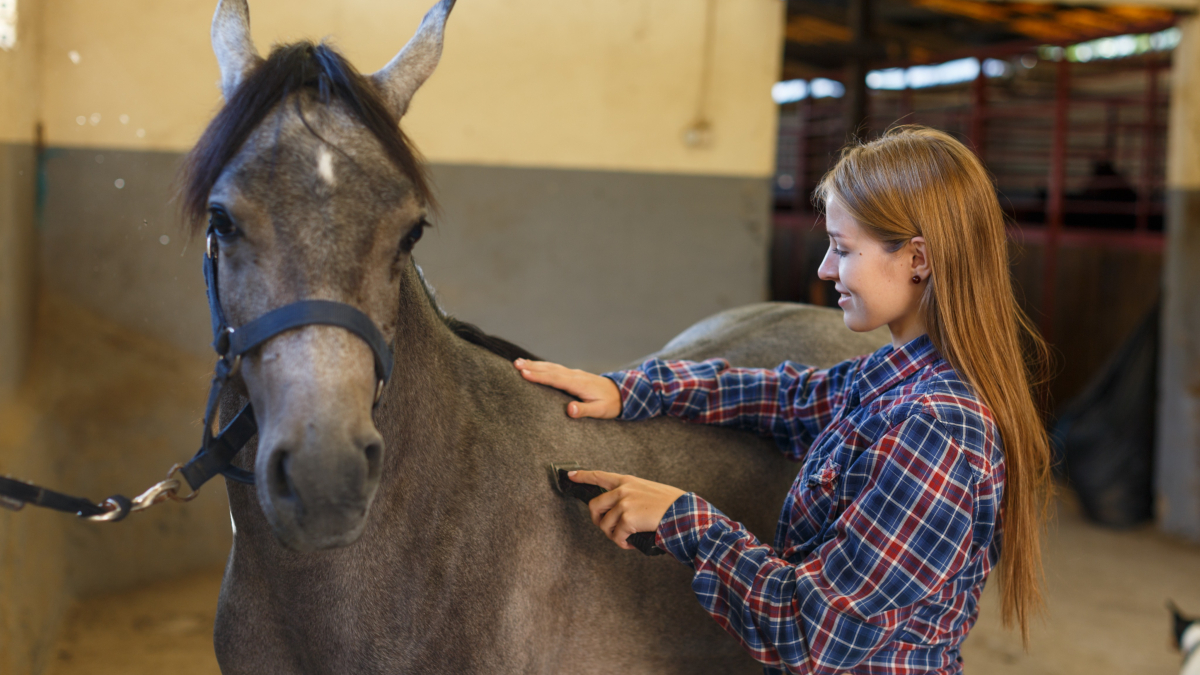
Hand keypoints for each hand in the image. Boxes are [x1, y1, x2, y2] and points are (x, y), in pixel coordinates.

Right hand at [514, 358, 621, 418]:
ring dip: (535, 364)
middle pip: (550, 370)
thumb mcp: (600, 411)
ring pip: (552, 367)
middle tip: (515, 365)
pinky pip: (555, 368)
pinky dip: (543, 366)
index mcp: (579, 384)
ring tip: (518, 362)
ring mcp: (574, 374)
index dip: (539, 376)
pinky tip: (534, 365)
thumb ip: (584, 411)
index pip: (555, 379)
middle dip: (532, 367)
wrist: (622, 393)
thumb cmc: (610, 404)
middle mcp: (575, 376)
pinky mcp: (573, 375)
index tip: (524, 373)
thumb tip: (569, 410)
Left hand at [568, 470, 684, 550]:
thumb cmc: (670, 504)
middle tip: (607, 528)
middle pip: (594, 505)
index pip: (600, 475)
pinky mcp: (627, 519)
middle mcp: (622, 490)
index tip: (570, 475)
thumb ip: (632, 495)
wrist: (684, 512)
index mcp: (627, 481)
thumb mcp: (648, 490)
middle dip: (597, 520)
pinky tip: (631, 543)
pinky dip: (623, 543)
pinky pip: (616, 536)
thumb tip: (620, 511)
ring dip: (613, 535)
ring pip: (604, 524)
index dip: (582, 475)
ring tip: (626, 538)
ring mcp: (624, 503)